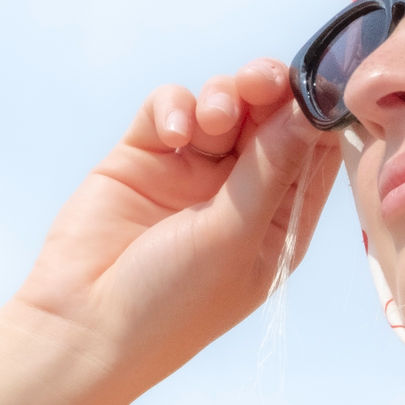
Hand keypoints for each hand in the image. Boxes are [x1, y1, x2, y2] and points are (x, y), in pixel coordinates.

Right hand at [12, 59, 339, 390]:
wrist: (85, 324)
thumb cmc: (174, 302)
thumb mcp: (236, 237)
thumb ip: (271, 169)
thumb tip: (308, 111)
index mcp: (277, 222)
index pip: (312, 155)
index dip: (318, 115)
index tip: (320, 87)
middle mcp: (239, 193)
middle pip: (269, 120)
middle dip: (271, 92)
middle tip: (265, 81)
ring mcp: (190, 172)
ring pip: (222, 105)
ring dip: (224, 97)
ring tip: (215, 117)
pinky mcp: (143, 156)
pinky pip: (168, 108)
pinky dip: (174, 107)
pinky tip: (173, 133)